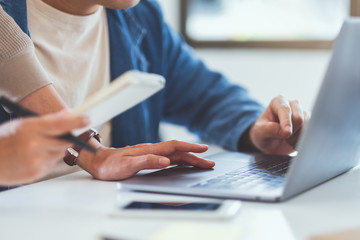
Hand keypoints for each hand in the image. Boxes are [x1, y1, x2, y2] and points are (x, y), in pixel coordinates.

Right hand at [0, 110, 89, 184]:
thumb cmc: (3, 140)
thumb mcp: (22, 124)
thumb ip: (47, 120)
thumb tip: (68, 113)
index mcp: (30, 129)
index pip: (59, 124)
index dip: (76, 122)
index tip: (87, 119)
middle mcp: (33, 146)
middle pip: (64, 142)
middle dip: (66, 139)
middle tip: (63, 135)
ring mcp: (34, 162)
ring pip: (58, 155)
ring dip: (54, 150)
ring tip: (37, 147)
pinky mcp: (35, 174)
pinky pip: (50, 166)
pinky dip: (47, 161)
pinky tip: (32, 157)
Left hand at [77, 140, 214, 179]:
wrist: (97, 161)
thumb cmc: (110, 165)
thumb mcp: (127, 165)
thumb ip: (146, 162)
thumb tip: (166, 161)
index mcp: (149, 150)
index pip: (174, 147)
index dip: (190, 148)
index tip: (204, 150)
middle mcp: (152, 149)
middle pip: (178, 150)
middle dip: (195, 155)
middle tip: (209, 161)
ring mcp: (150, 153)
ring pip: (174, 154)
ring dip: (189, 157)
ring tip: (202, 162)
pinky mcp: (148, 157)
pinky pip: (168, 157)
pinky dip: (180, 159)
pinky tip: (183, 162)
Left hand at [249, 95, 309, 154]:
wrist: (269, 141)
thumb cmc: (262, 133)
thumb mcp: (259, 132)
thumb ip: (269, 129)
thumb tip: (283, 131)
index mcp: (278, 101)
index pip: (285, 109)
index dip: (286, 121)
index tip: (287, 133)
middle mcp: (291, 104)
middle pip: (298, 117)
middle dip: (290, 131)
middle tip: (281, 137)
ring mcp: (301, 112)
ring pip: (306, 125)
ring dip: (296, 137)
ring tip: (286, 139)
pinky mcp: (308, 121)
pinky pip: (310, 131)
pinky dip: (301, 139)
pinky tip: (293, 141)